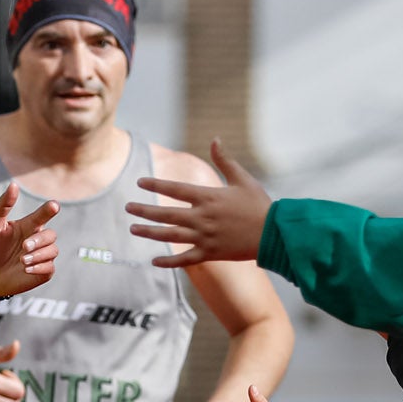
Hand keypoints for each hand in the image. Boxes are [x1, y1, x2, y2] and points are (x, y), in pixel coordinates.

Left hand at [0, 183, 59, 301]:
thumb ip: (3, 205)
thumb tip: (13, 185)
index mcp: (28, 226)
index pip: (43, 215)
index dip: (49, 210)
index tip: (53, 206)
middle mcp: (38, 239)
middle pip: (51, 235)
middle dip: (39, 240)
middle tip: (24, 246)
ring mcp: (42, 256)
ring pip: (53, 250)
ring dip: (38, 255)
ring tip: (21, 261)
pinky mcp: (43, 271)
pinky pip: (50, 267)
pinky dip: (39, 267)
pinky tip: (26, 269)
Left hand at [127, 139, 270, 266]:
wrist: (274, 233)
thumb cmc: (260, 204)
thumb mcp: (243, 178)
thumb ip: (225, 160)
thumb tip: (215, 139)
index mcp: (208, 197)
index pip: (175, 189)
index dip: (155, 184)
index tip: (140, 182)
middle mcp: (202, 217)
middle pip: (166, 213)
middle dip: (144, 210)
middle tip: (128, 208)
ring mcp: (204, 237)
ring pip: (170, 235)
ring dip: (150, 232)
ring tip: (133, 229)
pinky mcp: (210, 254)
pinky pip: (185, 259)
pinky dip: (169, 262)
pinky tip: (154, 261)